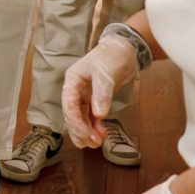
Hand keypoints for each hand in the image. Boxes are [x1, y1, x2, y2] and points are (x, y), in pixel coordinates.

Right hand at [60, 34, 139, 148]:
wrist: (125, 51)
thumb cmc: (111, 57)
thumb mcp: (105, 75)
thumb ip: (101, 95)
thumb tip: (99, 114)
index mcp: (72, 81)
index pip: (69, 105)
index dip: (75, 121)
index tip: (85, 133)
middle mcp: (76, 90)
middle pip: (72, 115)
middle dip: (81, 130)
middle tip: (92, 143)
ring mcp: (85, 96)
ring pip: (81, 118)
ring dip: (87, 131)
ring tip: (97, 143)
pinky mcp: (95, 100)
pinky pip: (91, 117)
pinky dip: (95, 126)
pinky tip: (102, 133)